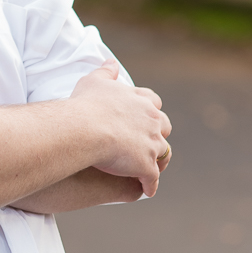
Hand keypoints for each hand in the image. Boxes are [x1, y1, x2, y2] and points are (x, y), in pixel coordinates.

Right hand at [71, 60, 171, 197]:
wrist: (87, 128)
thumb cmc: (87, 104)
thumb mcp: (94, 81)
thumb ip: (106, 71)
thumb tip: (111, 62)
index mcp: (142, 101)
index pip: (153, 102)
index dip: (148, 109)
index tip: (141, 114)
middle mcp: (153, 122)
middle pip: (164, 127)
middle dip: (158, 133)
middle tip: (146, 140)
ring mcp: (152, 145)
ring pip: (162, 154)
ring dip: (157, 160)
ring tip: (149, 168)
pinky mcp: (146, 166)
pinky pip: (151, 179)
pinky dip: (150, 185)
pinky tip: (146, 190)